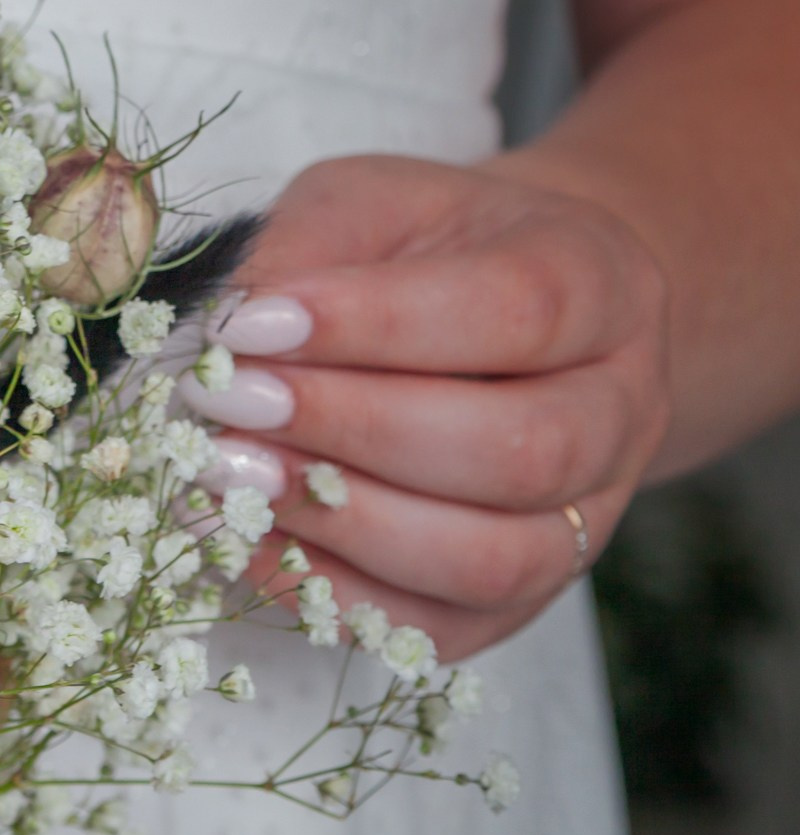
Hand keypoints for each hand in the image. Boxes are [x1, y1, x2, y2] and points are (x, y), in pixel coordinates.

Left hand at [177, 154, 671, 661]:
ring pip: (491, 558)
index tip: (248, 326)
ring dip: (343, 524)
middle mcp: (618, 412)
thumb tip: (216, 337)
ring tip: (226, 476)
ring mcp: (582, 520)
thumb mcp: (367, 206)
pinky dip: (331, 595)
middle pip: (518, 450)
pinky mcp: (513, 602)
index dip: (377, 326)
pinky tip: (244, 545)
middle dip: (353, 433)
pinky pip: (434, 628)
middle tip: (226, 406)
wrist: (489, 323)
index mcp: (603, 285)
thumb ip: (305, 251)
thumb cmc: (416, 255)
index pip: (518, 310)